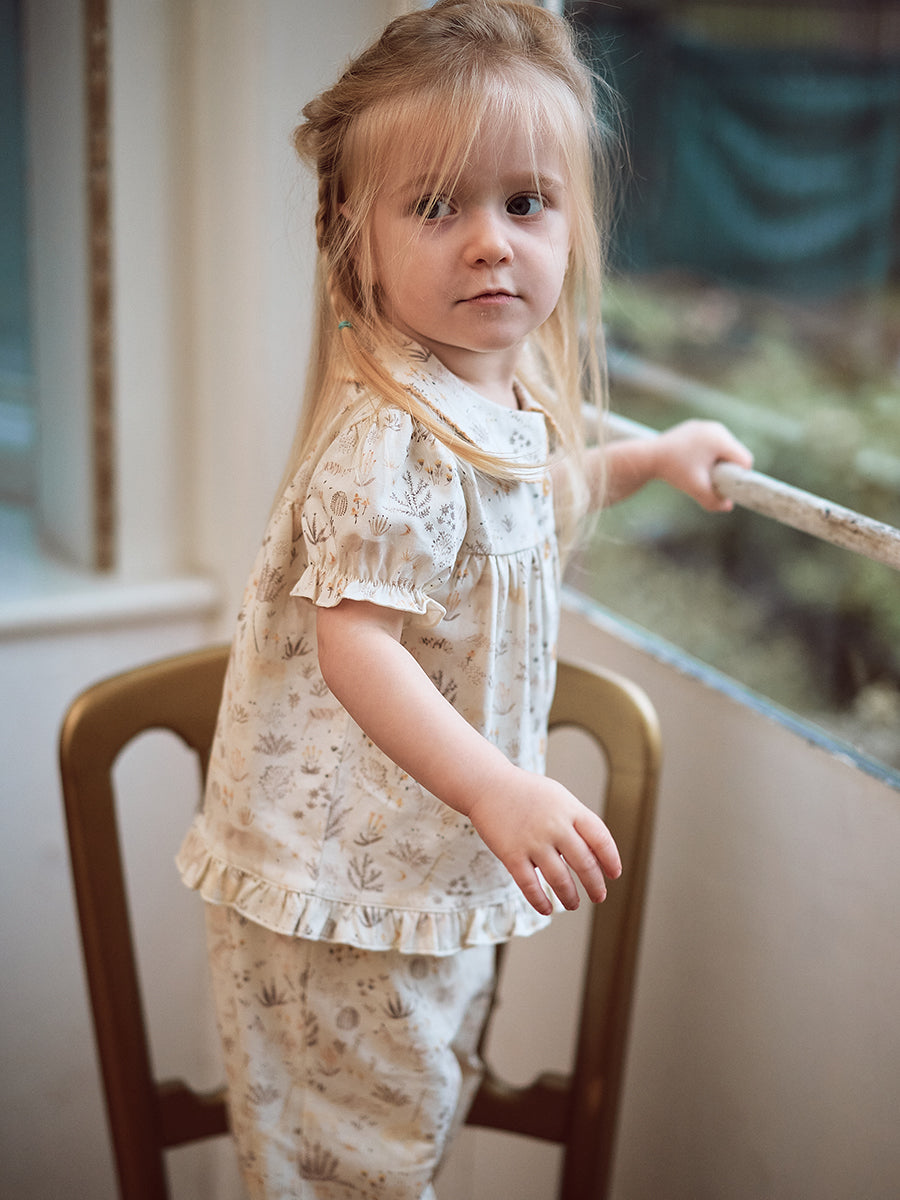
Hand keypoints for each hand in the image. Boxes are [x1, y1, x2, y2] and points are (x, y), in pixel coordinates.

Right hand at [466, 764, 621, 915]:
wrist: (488, 784)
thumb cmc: (526, 792)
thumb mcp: (558, 797)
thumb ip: (576, 821)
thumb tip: (596, 854)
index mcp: (570, 809)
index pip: (601, 839)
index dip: (611, 860)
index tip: (614, 874)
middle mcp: (555, 826)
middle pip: (584, 863)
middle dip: (595, 885)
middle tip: (598, 896)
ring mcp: (533, 841)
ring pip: (559, 879)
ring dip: (569, 897)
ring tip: (573, 904)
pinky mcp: (511, 854)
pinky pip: (530, 886)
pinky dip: (540, 901)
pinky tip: (546, 908)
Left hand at [652, 419, 753, 511]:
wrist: (649, 456)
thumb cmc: (673, 471)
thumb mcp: (696, 488)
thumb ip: (713, 501)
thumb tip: (728, 507)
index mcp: (720, 440)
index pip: (744, 460)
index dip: (738, 476)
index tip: (725, 486)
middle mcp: (716, 428)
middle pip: (735, 453)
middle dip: (727, 468)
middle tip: (709, 480)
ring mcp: (705, 425)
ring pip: (724, 448)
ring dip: (717, 461)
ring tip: (700, 471)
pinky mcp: (696, 427)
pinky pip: (711, 442)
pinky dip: (707, 454)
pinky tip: (693, 463)